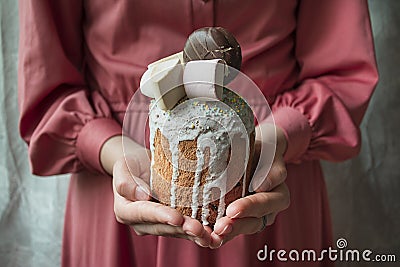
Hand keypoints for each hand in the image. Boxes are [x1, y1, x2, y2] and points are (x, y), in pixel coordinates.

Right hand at [112, 148, 211, 246]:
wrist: (142, 165)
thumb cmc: (131, 163)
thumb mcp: (123, 166)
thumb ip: (126, 182)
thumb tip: (142, 196)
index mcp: (125, 211)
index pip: (144, 213)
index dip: (161, 216)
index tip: (176, 217)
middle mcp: (141, 223)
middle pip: (163, 227)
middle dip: (182, 228)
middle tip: (199, 228)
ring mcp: (157, 225)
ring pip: (176, 232)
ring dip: (193, 234)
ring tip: (209, 234)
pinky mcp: (171, 223)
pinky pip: (184, 229)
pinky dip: (198, 232)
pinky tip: (212, 233)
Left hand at [209, 124, 289, 247]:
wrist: (252, 154)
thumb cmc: (260, 151)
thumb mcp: (268, 153)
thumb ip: (270, 169)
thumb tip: (260, 186)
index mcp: (279, 195)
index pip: (266, 203)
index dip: (250, 207)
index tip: (233, 209)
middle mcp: (268, 211)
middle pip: (254, 222)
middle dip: (236, 225)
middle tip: (220, 227)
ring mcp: (253, 217)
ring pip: (241, 229)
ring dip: (226, 234)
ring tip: (212, 236)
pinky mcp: (238, 220)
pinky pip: (230, 230)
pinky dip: (218, 235)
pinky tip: (206, 236)